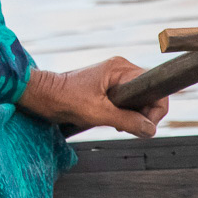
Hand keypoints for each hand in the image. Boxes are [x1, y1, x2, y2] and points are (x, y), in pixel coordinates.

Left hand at [17, 58, 169, 137]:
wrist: (42, 95)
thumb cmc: (64, 99)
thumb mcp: (98, 113)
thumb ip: (127, 120)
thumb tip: (151, 129)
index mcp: (120, 68)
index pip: (155, 88)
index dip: (155, 109)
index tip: (143, 124)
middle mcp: (120, 69)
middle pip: (149, 95)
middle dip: (142, 114)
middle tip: (126, 126)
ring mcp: (114, 77)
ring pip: (139, 101)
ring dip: (132, 116)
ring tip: (115, 123)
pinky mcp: (108, 86)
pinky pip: (127, 102)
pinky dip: (124, 114)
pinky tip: (112, 121)